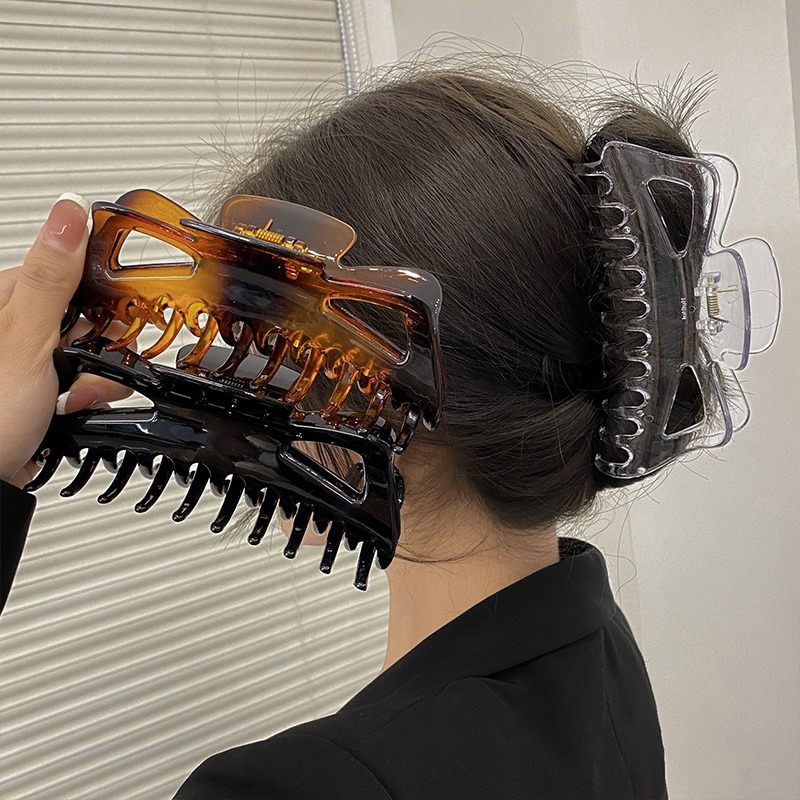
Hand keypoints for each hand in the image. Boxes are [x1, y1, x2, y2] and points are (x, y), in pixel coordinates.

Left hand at [0, 194, 130, 487]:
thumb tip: (69, 213)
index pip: (66, 274)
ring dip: (96, 377)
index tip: (120, 314)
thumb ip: (51, 278)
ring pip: (83, 352)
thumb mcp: (25, 339)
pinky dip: (86, 395)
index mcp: (2, 300)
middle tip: (94, 365)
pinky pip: (77, 380)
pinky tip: (76, 408)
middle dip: (101, 345)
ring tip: (81, 395)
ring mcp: (21, 360)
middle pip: (80, 316)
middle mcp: (10, 326)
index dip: (101, 295)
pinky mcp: (34, 390)